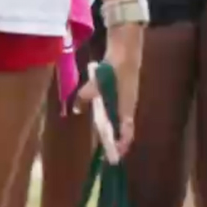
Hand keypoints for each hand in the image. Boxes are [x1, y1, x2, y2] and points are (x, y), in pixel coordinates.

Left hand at [77, 24, 142, 160]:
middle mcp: (129, 106)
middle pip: (124, 129)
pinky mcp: (126, 93)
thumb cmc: (114, 67)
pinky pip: (120, 111)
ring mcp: (129, 99)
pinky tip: (104, 117)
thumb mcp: (97, 82)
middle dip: (116, 141)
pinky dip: (114, 118)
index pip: (127, 133)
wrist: (127, 49)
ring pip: (122, 121)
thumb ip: (86, 96)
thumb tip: (76, 110)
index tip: (114, 157)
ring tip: (105, 139)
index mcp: (126, 107)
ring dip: (115, 131)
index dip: (121, 146)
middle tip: (107, 154)